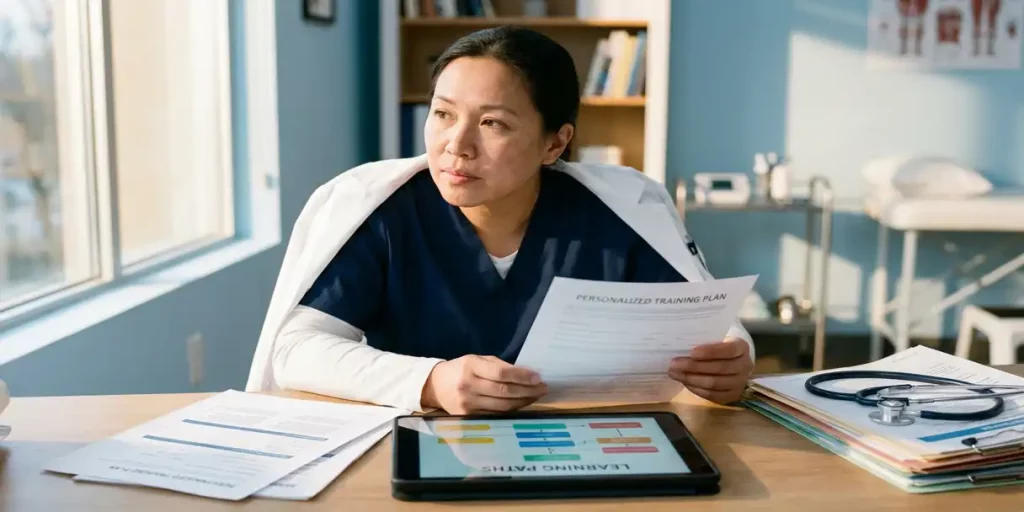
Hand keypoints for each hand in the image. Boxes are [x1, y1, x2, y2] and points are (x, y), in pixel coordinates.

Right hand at [421, 355, 547, 413]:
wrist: (435, 386)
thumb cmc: (461, 369)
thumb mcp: (477, 360)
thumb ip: (499, 366)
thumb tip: (527, 374)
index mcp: (471, 367)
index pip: (501, 373)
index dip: (522, 376)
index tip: (538, 378)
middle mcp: (468, 385)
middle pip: (504, 391)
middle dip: (527, 391)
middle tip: (543, 388)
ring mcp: (468, 403)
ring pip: (502, 406)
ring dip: (523, 401)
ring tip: (536, 396)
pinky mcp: (468, 416)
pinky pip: (496, 414)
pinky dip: (511, 409)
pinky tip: (521, 404)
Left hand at [668, 338, 752, 403]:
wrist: (734, 360)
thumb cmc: (720, 346)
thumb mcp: (717, 338)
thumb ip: (705, 341)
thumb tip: (682, 347)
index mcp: (742, 347)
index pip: (728, 350)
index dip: (710, 352)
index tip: (692, 352)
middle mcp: (745, 366)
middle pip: (719, 368)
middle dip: (694, 366)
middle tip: (674, 364)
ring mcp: (740, 383)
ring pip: (714, 383)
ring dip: (692, 379)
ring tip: (675, 374)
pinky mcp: (732, 396)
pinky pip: (712, 395)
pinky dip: (696, 389)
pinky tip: (685, 382)